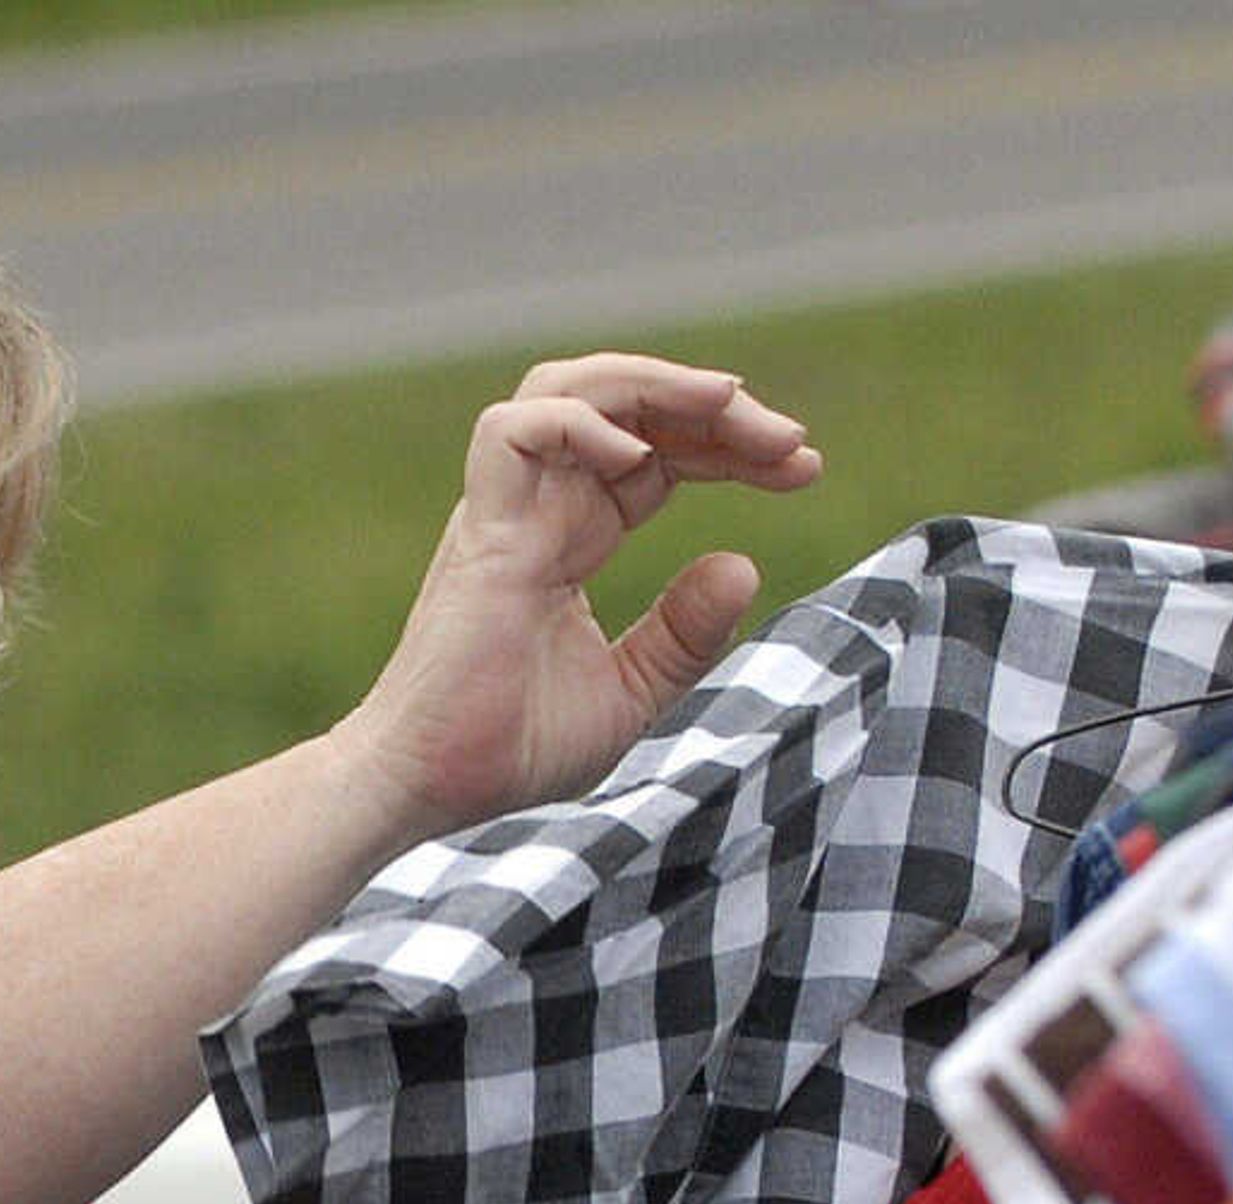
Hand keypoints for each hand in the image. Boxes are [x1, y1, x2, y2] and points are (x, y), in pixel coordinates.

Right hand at [341, 354, 822, 838]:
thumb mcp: (629, 694)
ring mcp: (503, 512)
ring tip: (729, 402)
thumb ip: (681, 634)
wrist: (428, 789)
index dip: (729, 448)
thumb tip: (745, 566)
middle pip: (624, 407)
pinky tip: (642, 456)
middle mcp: (535, 507)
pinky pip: (514, 431)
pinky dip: (579, 424)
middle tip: (790, 440)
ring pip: (567, 390)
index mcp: (569, 536)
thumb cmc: (507, 749)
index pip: (656, 455)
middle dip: (712, 409)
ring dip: (653, 384)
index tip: (803, 468)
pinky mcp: (478, 533)